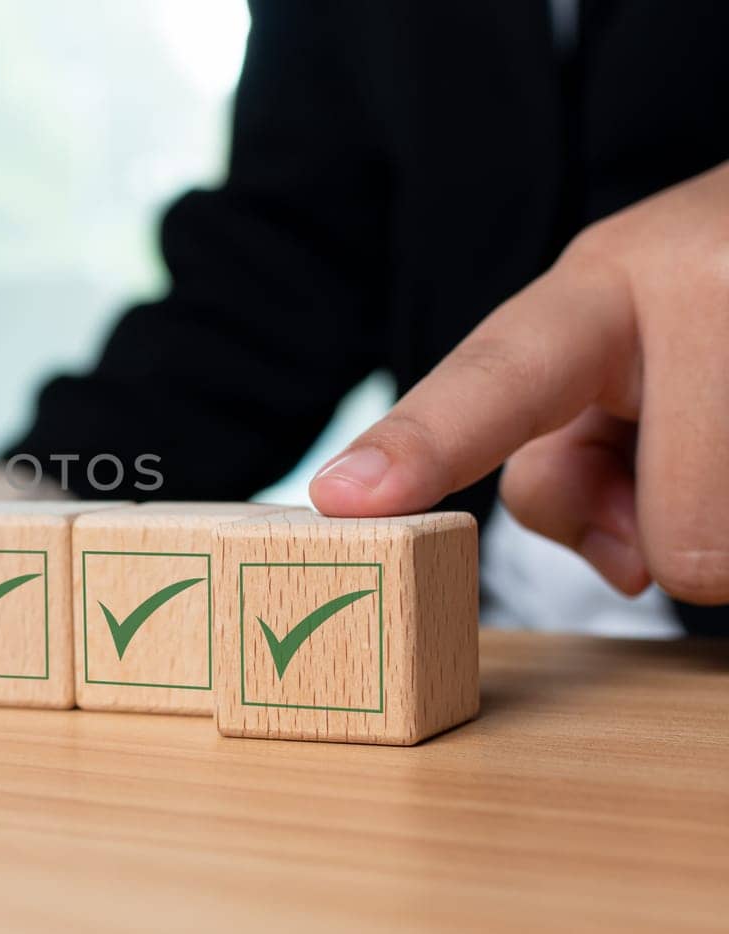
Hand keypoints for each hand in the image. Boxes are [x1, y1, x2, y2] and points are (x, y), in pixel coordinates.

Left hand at [309, 161, 728, 603]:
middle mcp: (704, 287)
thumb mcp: (601, 351)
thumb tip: (636, 560)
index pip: (499, 376)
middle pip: (687, 542)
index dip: (422, 445)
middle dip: (690, 529)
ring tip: (727, 421)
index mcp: (601, 283)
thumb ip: (563, 461)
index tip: (344, 500)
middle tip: (701, 439)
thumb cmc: (692, 308)